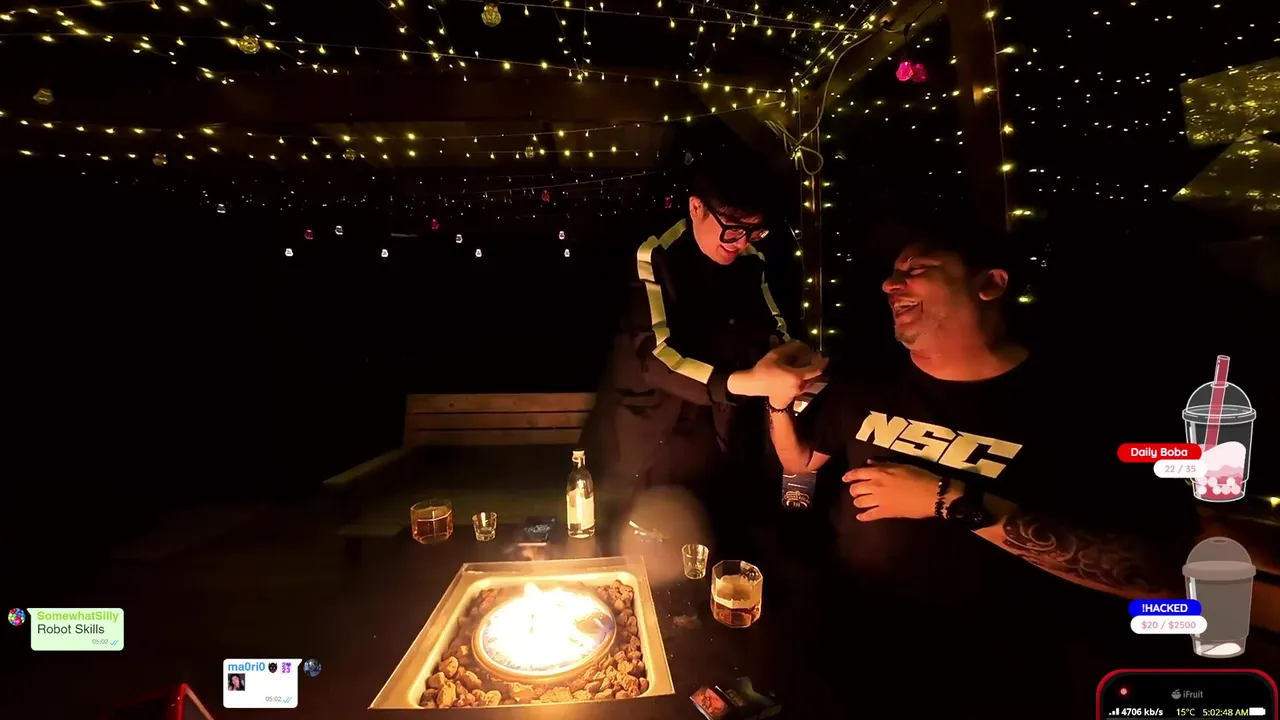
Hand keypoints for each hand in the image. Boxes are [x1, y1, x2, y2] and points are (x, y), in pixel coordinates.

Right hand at [747, 342, 826, 401]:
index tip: (826, 357)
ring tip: (806, 366)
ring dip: (810, 374)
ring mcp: (796, 392)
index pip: (816, 370)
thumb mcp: (775, 355)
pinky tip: (798, 374)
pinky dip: (804, 379)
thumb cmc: (764, 370)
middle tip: (814, 359)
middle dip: (815, 368)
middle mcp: (799, 386)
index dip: (822, 362)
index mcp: (797, 376)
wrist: (754, 385)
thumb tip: (800, 344)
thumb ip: (789, 348)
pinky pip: (803, 386)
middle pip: (814, 376)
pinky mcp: (791, 396)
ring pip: (808, 382)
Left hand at [841, 460, 957, 520]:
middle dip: (853, 490)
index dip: (849, 476)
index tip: (845, 479)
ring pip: (859, 502)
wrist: (932, 494)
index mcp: (879, 473)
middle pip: (855, 489)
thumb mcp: (901, 465)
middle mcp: (876, 486)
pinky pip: (870, 515)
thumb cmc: (919, 476)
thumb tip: (869, 462)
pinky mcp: (886, 513)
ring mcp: (880, 500)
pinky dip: (863, 516)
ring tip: (860, 502)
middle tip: (856, 491)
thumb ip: (883, 464)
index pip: (857, 474)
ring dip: (858, 502)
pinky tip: (860, 517)